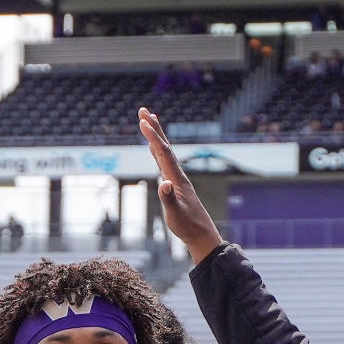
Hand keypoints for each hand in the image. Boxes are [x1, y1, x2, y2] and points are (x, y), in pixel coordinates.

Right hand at [137, 106, 222, 263]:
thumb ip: (167, 198)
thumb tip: (163, 183)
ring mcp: (176, 178)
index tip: (142, 121)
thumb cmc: (187, 225)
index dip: (152, 137)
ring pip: (164, 151)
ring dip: (156, 135)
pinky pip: (164, 161)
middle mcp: (177, 174)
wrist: (201, 234)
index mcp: (176, 178)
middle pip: (164, 146)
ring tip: (149, 120)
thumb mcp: (175, 214)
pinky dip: (157, 150)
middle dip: (154, 128)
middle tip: (143, 110)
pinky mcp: (175, 184)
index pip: (163, 153)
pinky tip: (154, 148)